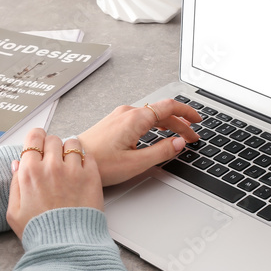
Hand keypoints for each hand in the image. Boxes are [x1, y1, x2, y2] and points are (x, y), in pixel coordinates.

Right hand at [7, 129, 103, 238]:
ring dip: (70, 150)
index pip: (34, 137)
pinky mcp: (91, 176)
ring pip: (73, 143)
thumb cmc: (40, 232)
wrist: (66, 246)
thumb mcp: (14, 212)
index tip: (39, 145)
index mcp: (30, 172)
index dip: (36, 139)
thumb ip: (14, 184)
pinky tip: (81, 172)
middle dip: (52, 146)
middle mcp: (51, 166)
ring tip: (69, 164)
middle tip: (54, 159)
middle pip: (53, 139)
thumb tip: (17, 164)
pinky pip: (88, 155)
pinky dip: (85, 160)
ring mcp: (73, 170)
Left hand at [76, 99, 201, 186]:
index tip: (198, 120)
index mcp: (135, 118)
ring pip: (152, 114)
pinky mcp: (114, 122)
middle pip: (162, 112)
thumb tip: (179, 143)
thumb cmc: (99, 163)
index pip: (169, 107)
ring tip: (178, 135)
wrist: (72, 161)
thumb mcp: (135, 163)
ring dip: (168, 124)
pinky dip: (156, 124)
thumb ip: (161, 152)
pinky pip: (141, 117)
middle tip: (192, 137)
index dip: (187, 112)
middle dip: (180, 124)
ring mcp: (120, 115)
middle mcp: (128, 112)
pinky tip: (158, 132)